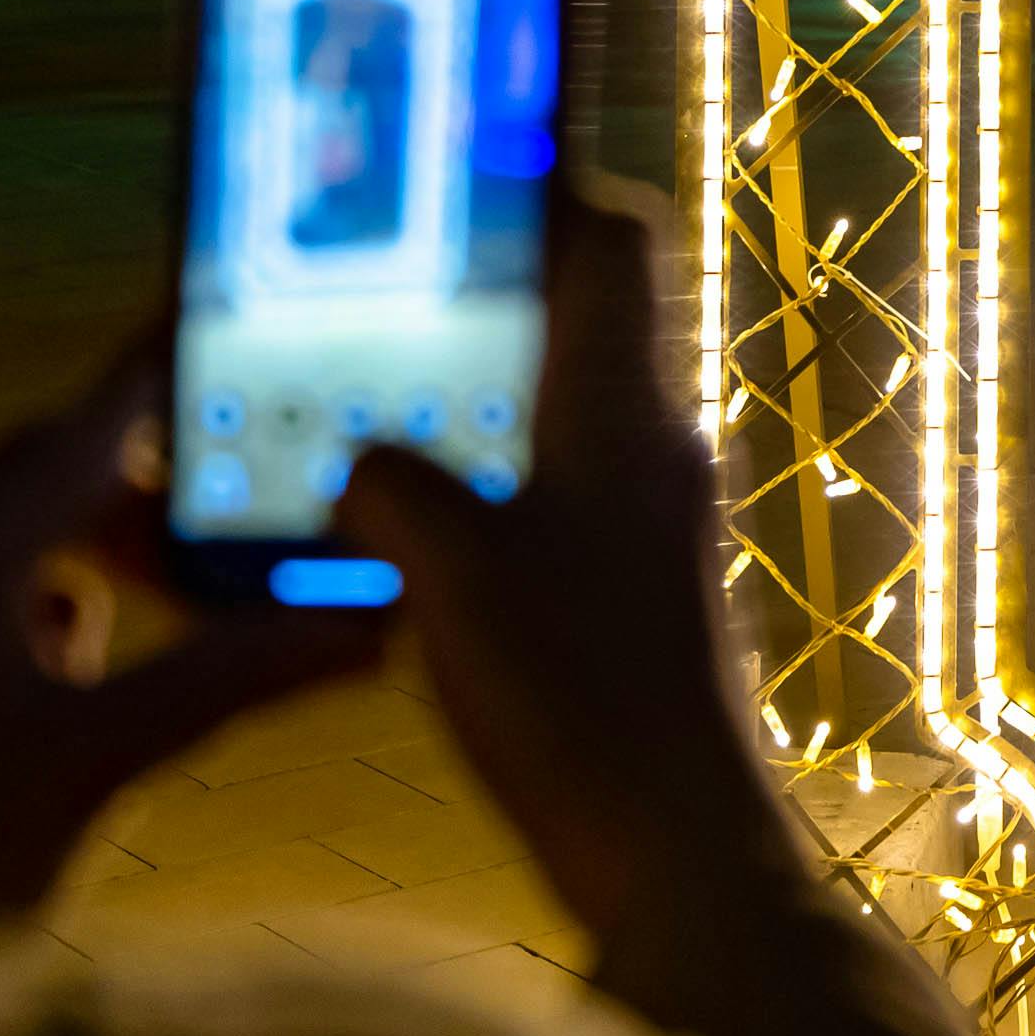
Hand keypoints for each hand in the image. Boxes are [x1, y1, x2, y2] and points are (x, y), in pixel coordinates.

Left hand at [0, 345, 382, 918]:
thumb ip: (237, 672)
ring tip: (88, 697)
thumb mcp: (100, 758)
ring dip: (58, 589)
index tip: (232, 336)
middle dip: (133, 529)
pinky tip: (16, 706)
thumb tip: (366, 623)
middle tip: (223, 570)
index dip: (176, 385)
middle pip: (44, 484)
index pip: (97, 421)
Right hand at [339, 178, 808, 949]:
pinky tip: (395, 558)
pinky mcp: (629, 614)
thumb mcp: (448, 567)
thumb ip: (391, 481)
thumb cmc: (579, 698)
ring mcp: (647, 537)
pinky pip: (545, 523)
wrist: (681, 858)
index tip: (454, 177)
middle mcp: (650, 456)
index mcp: (621, 410)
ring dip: (463, 422)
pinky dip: (475, 515)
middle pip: (570, 331)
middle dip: (471, 314)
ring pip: (550, 432)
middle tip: (363, 310)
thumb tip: (362, 462)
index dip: (539, 191)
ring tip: (353, 432)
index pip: (608, 242)